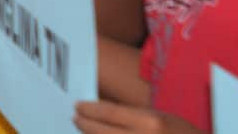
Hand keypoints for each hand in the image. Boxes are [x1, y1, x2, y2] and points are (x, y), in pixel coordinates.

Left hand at [74, 101, 204, 132]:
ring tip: (84, 131)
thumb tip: (103, 111)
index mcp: (150, 122)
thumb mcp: (162, 118)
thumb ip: (134, 116)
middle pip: (101, 131)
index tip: (78, 106)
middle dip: (85, 124)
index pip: (108, 112)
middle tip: (76, 118)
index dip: (89, 109)